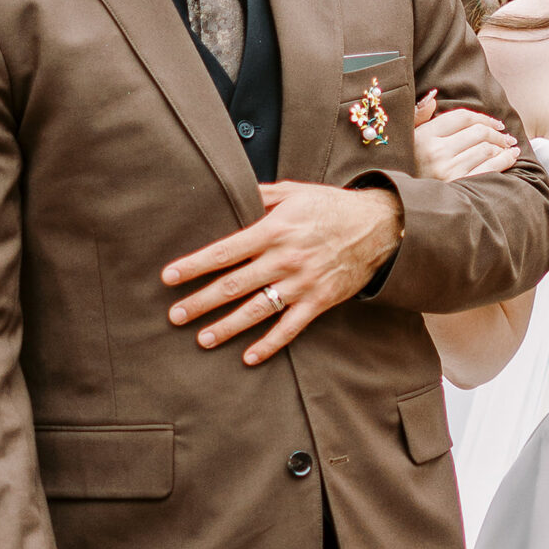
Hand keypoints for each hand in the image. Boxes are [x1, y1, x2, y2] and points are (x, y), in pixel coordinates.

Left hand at [163, 180, 402, 362]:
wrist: (379, 226)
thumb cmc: (331, 206)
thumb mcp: (294, 191)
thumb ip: (260, 195)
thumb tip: (228, 191)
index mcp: (273, 230)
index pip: (224, 251)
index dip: (194, 265)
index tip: (169, 277)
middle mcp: (284, 259)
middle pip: (233, 286)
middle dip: (200, 302)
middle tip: (175, 316)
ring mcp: (302, 283)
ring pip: (256, 310)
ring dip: (227, 327)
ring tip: (202, 339)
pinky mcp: (319, 301)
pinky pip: (290, 328)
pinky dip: (269, 345)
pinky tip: (249, 357)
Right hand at [413, 88, 518, 182]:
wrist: (410, 201)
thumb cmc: (410, 167)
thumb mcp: (407, 138)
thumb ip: (418, 115)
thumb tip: (434, 97)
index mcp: (424, 136)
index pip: (462, 117)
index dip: (483, 117)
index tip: (496, 123)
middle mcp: (436, 152)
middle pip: (478, 132)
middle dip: (496, 132)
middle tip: (505, 136)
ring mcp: (449, 170)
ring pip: (486, 149)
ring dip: (502, 146)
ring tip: (508, 147)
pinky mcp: (460, 186)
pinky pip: (490, 168)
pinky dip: (505, 160)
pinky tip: (511, 157)